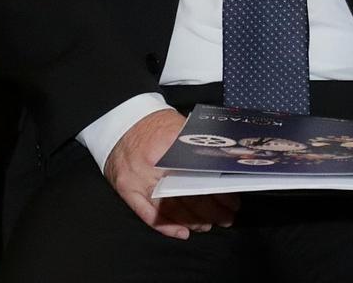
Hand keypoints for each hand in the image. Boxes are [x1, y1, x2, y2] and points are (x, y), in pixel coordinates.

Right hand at [103, 108, 238, 238]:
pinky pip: (147, 214)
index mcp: (170, 145)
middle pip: (187, 194)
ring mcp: (138, 179)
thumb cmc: (154, 124)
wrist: (120, 121)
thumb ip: (196, 148)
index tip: (232, 200)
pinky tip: (182, 232)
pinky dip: (165, 226)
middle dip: (210, 210)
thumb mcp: (180, 127)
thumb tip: (221, 170)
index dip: (217, 191)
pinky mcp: (127, 189)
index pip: (200, 175)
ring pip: (169, 208)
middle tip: (226, 217)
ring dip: (192, 221)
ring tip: (208, 226)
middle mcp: (153, 164)